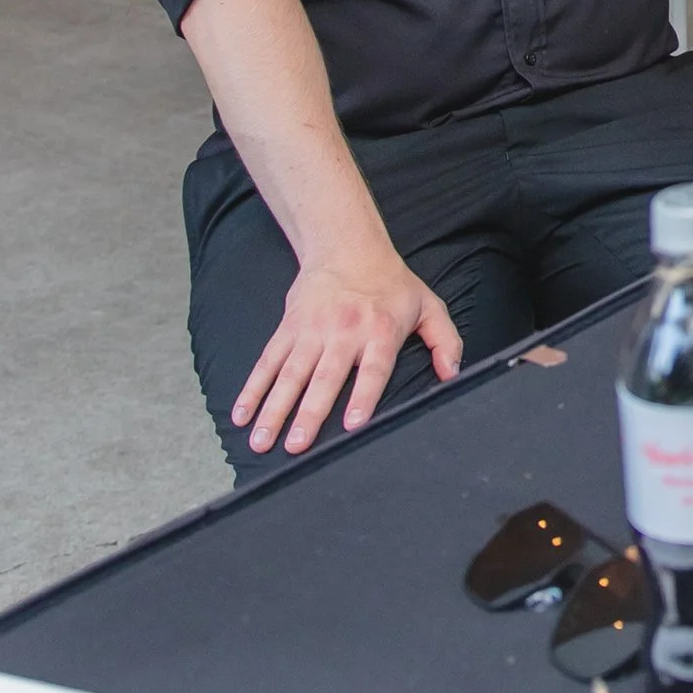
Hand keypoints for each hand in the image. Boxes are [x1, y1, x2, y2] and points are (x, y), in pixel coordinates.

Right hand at [232, 250, 461, 456]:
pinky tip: (241, 413)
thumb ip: (445, 342)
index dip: (362, 397)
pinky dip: (252, 388)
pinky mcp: (288, 328)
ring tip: (261, 439)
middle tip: (296, 445)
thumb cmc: (391, 284)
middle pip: (324, 378)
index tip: (352, 425)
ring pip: (289, 374)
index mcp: (379, 331)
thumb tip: (451, 376)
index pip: (372, 370)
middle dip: (308, 414)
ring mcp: (311, 331)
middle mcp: (343, 333)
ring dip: (273, 408)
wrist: (347, 247)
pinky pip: (268, 361)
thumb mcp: (428, 306)